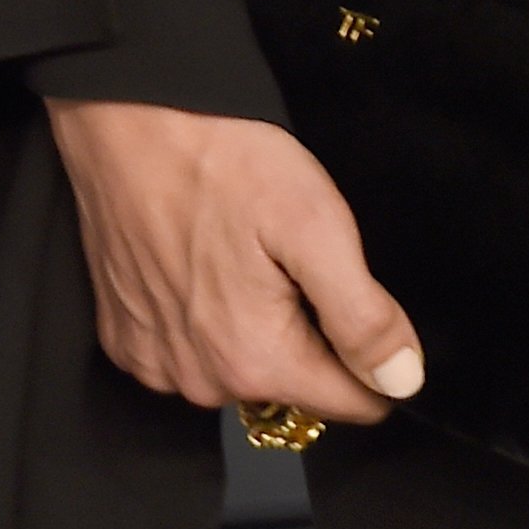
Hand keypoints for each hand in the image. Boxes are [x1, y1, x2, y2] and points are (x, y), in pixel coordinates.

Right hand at [47, 97, 423, 424]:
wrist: (126, 126)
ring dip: (257, 323)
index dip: (375, 359)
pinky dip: (206, 316)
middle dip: (312, 330)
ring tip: (247, 251)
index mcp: (255, 362)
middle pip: (294, 383)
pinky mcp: (125, 340)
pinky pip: (191, 351)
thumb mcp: (317, 227)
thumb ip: (363, 317)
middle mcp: (200, 382)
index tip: (368, 306)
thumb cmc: (222, 163)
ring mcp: (156, 364)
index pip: (350, 402)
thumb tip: (402, 381)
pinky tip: (204, 261)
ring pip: (243, 366)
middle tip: (295, 256)